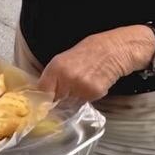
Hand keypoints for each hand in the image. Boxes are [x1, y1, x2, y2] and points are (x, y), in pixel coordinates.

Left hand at [37, 27, 154, 101]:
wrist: (112, 50)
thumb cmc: (88, 52)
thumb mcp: (65, 59)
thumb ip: (54, 76)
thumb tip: (45, 93)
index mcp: (56, 67)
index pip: (42, 91)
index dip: (42, 99)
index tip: (43, 104)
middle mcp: (66, 77)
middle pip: (56, 100)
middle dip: (60, 99)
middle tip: (69, 89)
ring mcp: (80, 86)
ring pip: (71, 103)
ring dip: (75, 99)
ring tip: (83, 83)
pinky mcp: (93, 93)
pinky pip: (85, 101)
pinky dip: (88, 97)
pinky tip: (92, 84)